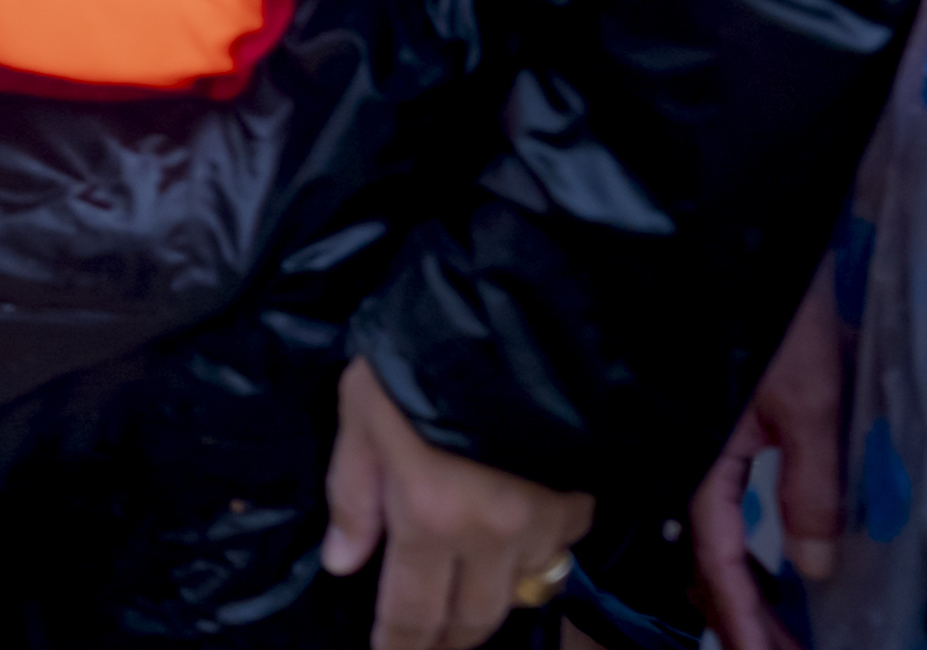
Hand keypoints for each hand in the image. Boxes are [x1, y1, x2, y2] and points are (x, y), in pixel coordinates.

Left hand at [322, 358, 599, 649]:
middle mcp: (492, 532)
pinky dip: (536, 552)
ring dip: (491, 595)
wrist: (517, 310)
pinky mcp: (584, 496)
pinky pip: (560, 548)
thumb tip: (342, 562)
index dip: (397, 646)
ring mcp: (546, 518)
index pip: (411, 612)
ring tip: (464, 585)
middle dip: (445, 638)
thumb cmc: (420, 351)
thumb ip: (352, 492)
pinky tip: (514, 533)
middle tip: (424, 638)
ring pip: (523, 589)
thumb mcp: (362, 412)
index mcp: (429, 516)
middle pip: (474, 620)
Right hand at [691, 266, 850, 649]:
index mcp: (703, 460)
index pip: (721, 562)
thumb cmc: (764, 303)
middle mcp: (686, 458)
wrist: (731, 229)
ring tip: (773, 626)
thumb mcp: (808, 398)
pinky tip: (761, 559)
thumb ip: (811, 485)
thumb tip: (815, 566)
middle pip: (706, 559)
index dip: (745, 620)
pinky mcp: (702, 423)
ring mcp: (691, 441)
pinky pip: (715, 505)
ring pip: (708, 535)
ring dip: (738, 587)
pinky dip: (737, 547)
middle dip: (741, 616)